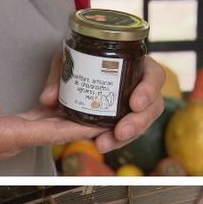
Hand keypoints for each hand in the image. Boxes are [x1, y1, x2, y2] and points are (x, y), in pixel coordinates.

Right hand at [0, 93, 103, 162]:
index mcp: (9, 136)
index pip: (53, 133)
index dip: (81, 129)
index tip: (105, 124)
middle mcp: (17, 139)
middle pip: (59, 130)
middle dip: (85, 121)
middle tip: (111, 107)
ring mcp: (15, 136)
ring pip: (52, 126)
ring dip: (73, 116)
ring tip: (96, 101)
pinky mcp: (9, 130)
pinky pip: (40, 122)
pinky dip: (56, 113)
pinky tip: (64, 101)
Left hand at [39, 55, 165, 152]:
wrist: (74, 73)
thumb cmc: (80, 59)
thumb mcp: (69, 60)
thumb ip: (58, 76)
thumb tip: (47, 99)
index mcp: (137, 65)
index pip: (155, 76)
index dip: (149, 90)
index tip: (134, 103)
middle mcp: (141, 87)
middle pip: (153, 106)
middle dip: (138, 122)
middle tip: (121, 131)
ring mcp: (135, 107)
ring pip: (141, 125)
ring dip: (125, 137)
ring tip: (104, 144)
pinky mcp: (124, 121)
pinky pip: (125, 134)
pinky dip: (113, 141)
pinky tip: (100, 144)